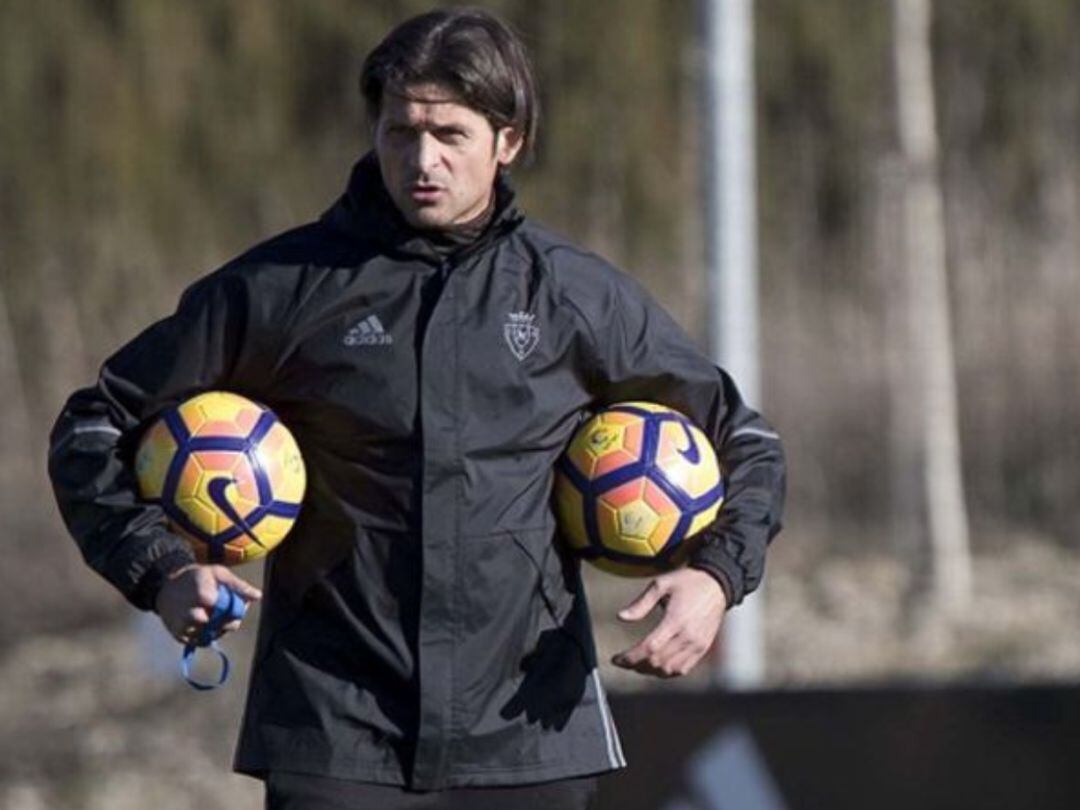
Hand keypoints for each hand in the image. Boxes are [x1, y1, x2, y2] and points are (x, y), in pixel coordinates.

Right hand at [155, 563, 261, 644]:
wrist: (165, 587)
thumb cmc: (197, 578)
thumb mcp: (217, 573)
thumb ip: (238, 585)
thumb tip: (258, 596)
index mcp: (201, 593)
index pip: (223, 608)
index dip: (230, 607)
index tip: (229, 600)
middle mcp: (190, 612)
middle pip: (218, 626)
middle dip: (226, 621)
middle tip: (223, 612)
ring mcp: (183, 627)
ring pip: (211, 636)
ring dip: (217, 629)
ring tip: (212, 615)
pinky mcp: (179, 636)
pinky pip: (201, 642)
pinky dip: (207, 635)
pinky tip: (206, 623)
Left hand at [611, 567, 726, 677]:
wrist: (716, 584)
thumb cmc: (687, 582)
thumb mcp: (660, 585)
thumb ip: (641, 603)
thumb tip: (621, 617)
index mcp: (675, 620)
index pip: (649, 648)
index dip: (630, 657)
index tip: (616, 659)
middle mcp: (688, 636)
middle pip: (657, 662)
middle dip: (636, 665)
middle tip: (623, 661)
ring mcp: (697, 645)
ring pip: (669, 669)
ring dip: (650, 671)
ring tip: (637, 664)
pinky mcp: (702, 648)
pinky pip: (683, 669)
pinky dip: (667, 672)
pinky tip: (656, 666)